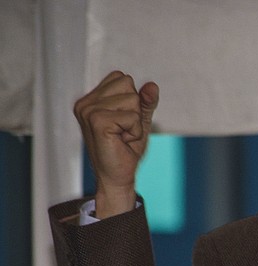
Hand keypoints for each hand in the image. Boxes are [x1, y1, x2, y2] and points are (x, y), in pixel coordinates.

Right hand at [74, 71, 158, 217]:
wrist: (117, 177)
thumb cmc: (126, 150)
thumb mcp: (139, 120)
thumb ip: (145, 101)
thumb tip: (152, 85)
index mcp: (90, 99)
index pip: (122, 78)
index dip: (133, 100)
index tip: (123, 122)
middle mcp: (85, 103)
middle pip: (127, 83)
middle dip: (134, 109)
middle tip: (123, 130)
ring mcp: (88, 111)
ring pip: (132, 99)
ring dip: (135, 121)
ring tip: (122, 136)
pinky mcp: (97, 121)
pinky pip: (132, 116)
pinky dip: (135, 130)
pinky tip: (122, 141)